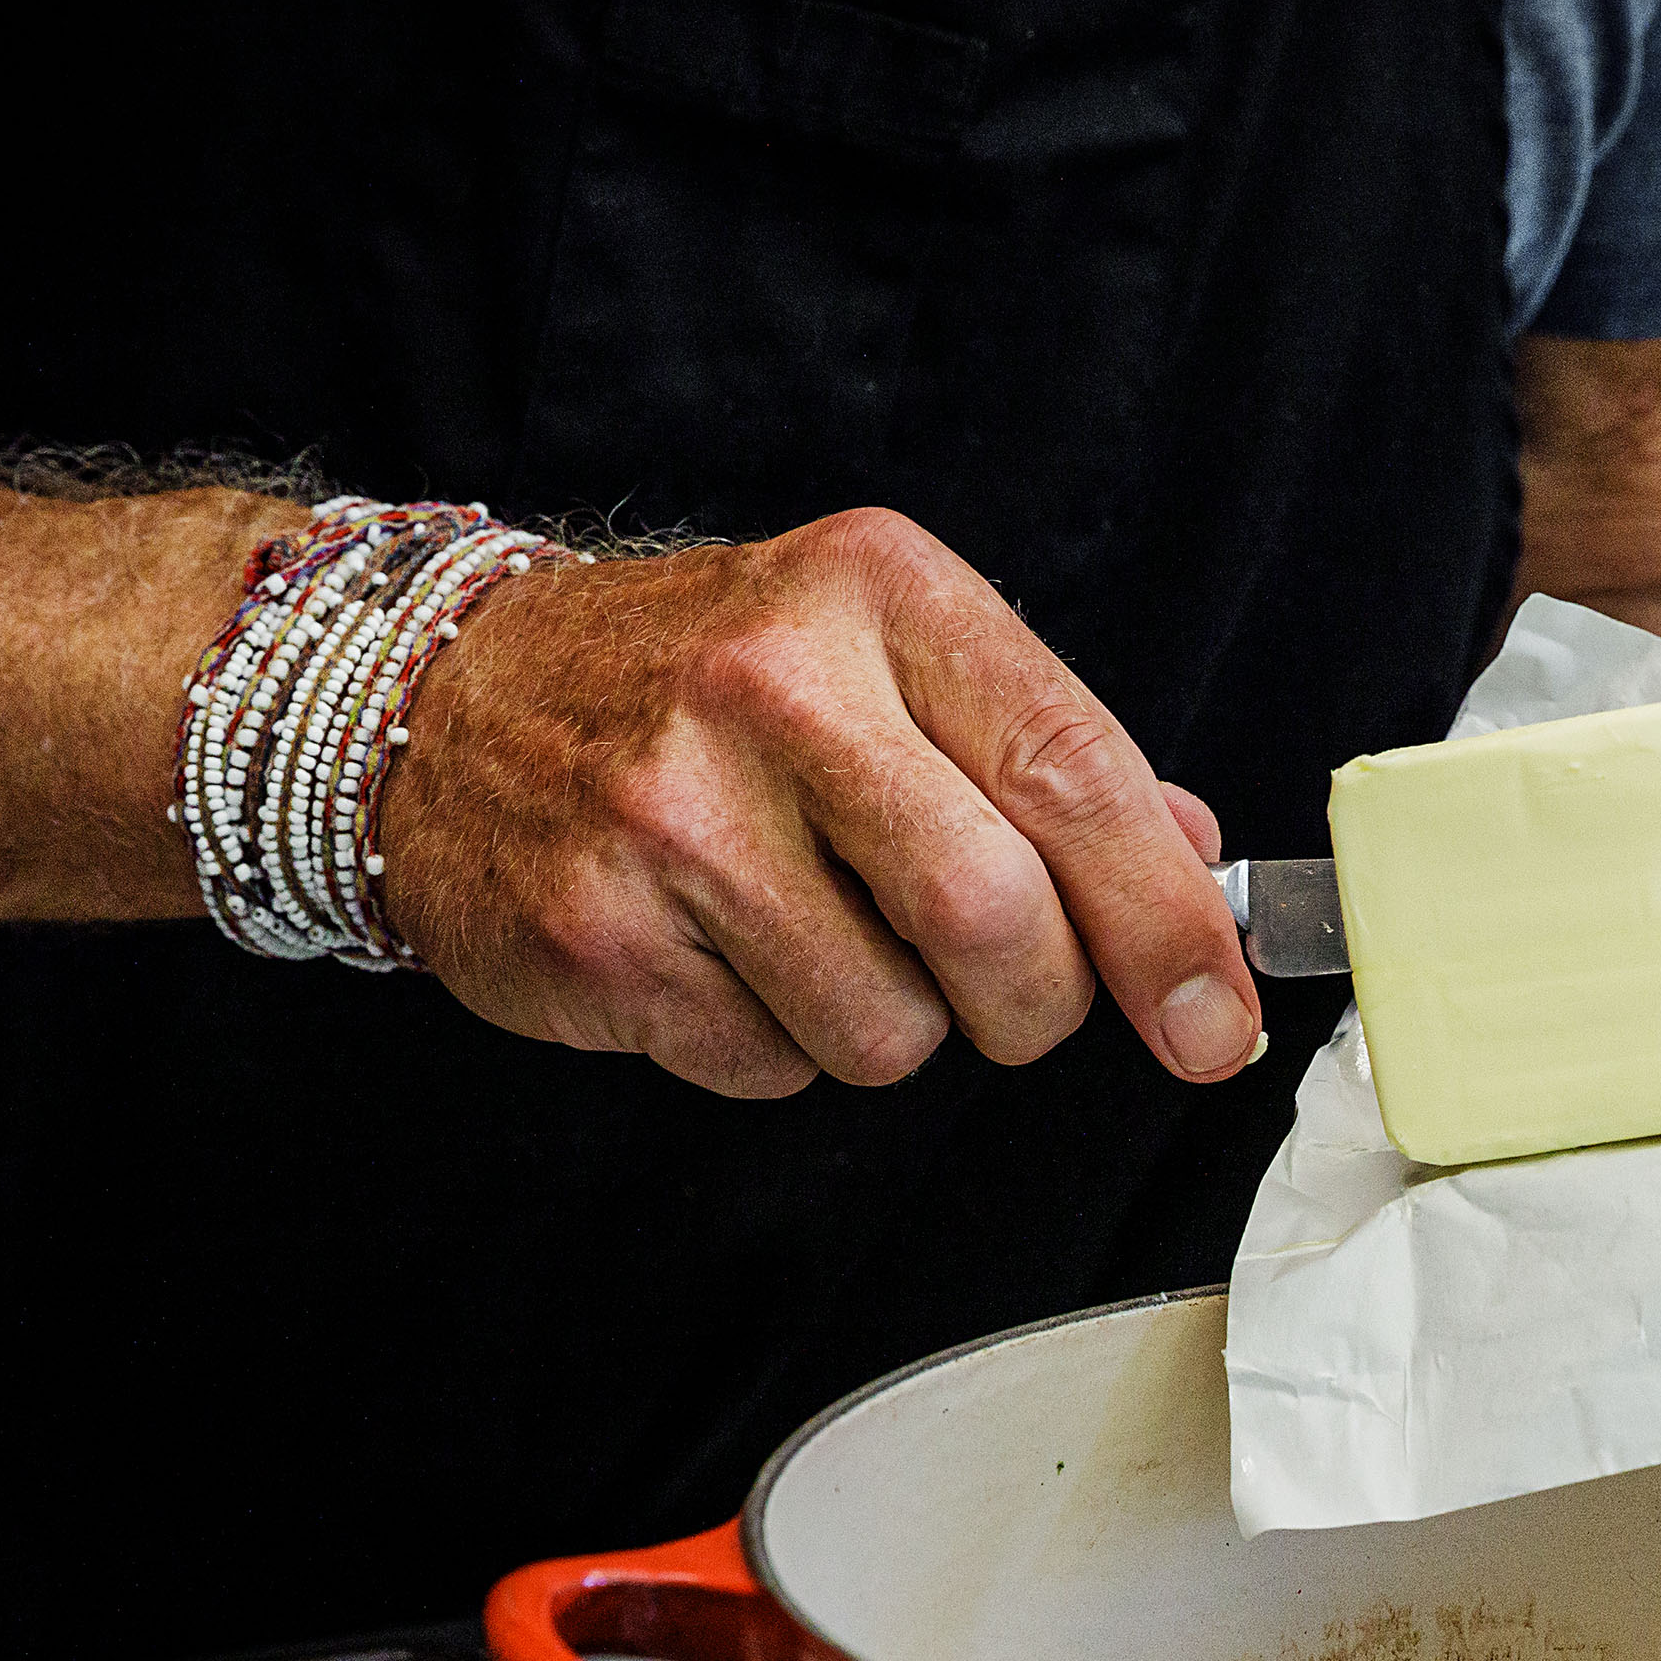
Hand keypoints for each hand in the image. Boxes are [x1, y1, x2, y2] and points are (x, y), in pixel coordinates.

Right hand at [372, 507, 1260, 1097]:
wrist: (446, 695)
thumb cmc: (699, 679)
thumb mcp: (884, 653)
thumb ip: (1044, 754)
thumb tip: (1192, 869)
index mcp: (878, 593)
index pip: (1072, 773)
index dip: (1166, 923)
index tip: (1214, 1018)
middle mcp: (774, 686)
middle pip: (994, 918)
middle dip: (1036, 1002)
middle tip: (1008, 993)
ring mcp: (671, 812)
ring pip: (890, 1027)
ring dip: (892, 1027)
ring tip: (817, 934)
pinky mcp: (599, 932)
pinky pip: (774, 1067)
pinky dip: (780, 1044)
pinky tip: (724, 954)